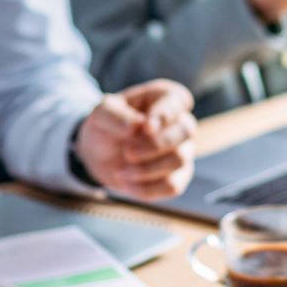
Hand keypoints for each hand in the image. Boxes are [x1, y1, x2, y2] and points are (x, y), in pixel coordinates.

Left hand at [76, 80, 195, 199]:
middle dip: (155, 144)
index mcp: (164, 98)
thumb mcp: (101, 113)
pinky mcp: (178, 176)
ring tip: (120, 171)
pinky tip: (127, 184)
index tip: (146, 126)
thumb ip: (116, 115)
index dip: (165, 114)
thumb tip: (137, 127)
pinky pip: (173, 185)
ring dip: (146, 169)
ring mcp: (182, 150)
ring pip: (179, 160)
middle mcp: (180, 122)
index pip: (178, 100)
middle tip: (127, 152)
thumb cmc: (107, 126)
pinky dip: (147, 188)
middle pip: (185, 131)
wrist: (100, 154)